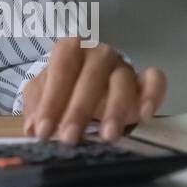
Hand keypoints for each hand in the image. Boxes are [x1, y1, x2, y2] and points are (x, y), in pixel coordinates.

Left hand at [21, 38, 165, 143]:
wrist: (85, 82)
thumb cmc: (63, 86)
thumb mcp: (43, 93)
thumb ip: (36, 106)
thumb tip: (32, 128)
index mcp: (70, 49)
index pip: (61, 69)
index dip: (51, 100)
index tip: (43, 130)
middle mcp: (98, 53)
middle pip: (90, 76)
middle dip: (78, 109)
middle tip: (69, 138)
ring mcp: (122, 65)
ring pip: (122, 81)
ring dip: (115, 108)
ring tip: (108, 135)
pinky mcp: (143, 80)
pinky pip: (155, 80)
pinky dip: (153, 94)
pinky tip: (144, 115)